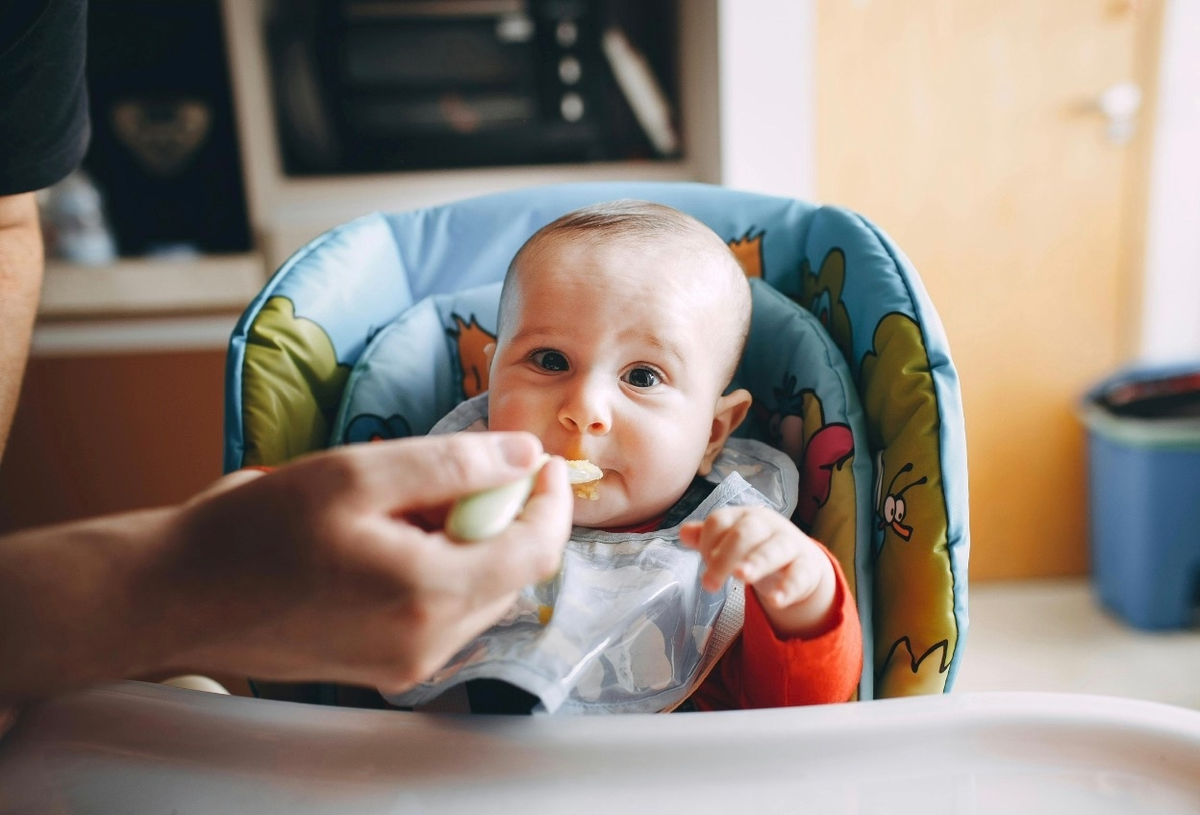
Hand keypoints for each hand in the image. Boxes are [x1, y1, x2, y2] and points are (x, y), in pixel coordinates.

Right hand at [0, 432, 572, 700]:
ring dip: (467, 540)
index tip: (544, 460)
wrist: (176, 597)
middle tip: (459, 471)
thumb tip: (523, 457)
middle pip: (511, 572)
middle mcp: (429, 643)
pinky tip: (388, 538)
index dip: (552, 501)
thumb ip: (452, 464)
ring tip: (407, 504)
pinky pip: (443, 610)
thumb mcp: (355, 474)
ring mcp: (408, 663)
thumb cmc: (254, 532)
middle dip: (502, 515)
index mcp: (429, 595)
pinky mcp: (386, 666)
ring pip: (479, 591)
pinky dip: (437, 566)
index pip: (537, 551)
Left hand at [680, 506, 836, 638]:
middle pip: (745, 532)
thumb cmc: (756, 548)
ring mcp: (789, 544)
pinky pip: (799, 575)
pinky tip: (776, 601)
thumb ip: (707, 539)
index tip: (704, 562)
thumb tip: (683, 533)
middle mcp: (767, 525)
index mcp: (743, 517)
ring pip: (775, 549)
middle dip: (725, 556)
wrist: (802, 560)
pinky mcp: (808, 566)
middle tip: (709, 583)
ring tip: (741, 577)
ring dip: (757, 562)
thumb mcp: (731, 542)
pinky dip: (788, 588)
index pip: (720, 521)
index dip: (707, 542)